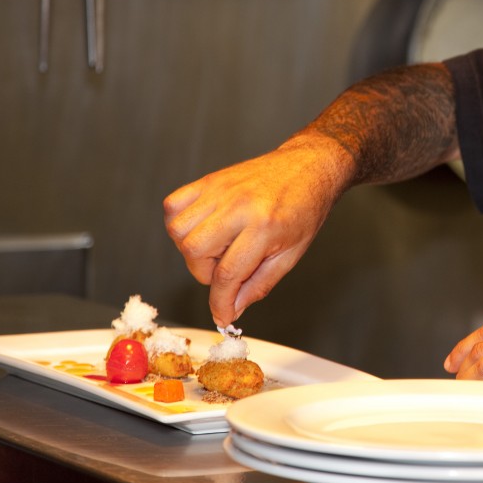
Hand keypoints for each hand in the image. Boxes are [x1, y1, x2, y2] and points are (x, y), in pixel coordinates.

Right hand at [163, 134, 351, 326]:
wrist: (309, 167)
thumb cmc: (305, 208)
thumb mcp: (291, 255)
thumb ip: (259, 285)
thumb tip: (232, 309)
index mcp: (264, 226)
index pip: (227, 274)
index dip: (220, 303)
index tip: (221, 316)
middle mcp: (238, 206)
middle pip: (195, 251)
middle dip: (206, 272)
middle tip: (228, 267)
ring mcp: (221, 190)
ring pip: (179, 230)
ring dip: (192, 249)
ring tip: (218, 246)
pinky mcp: (210, 180)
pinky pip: (174, 205)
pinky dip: (180, 222)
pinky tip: (204, 228)